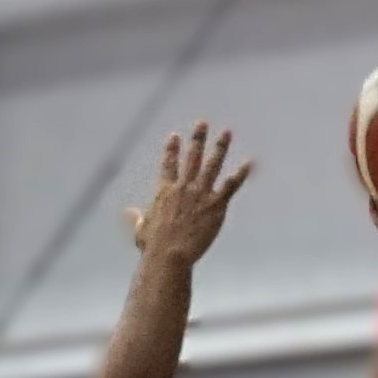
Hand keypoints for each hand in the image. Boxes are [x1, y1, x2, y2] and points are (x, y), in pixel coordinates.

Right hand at [129, 122, 253, 266]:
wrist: (170, 254)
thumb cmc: (153, 246)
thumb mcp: (141, 229)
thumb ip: (137, 218)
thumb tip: (129, 213)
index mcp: (165, 190)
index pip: (169, 163)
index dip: (172, 148)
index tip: (175, 136)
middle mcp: (184, 187)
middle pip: (192, 157)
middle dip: (198, 138)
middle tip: (202, 123)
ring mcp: (201, 194)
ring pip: (213, 164)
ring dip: (220, 147)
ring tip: (227, 132)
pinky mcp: (216, 205)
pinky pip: (231, 185)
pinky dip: (240, 173)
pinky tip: (249, 162)